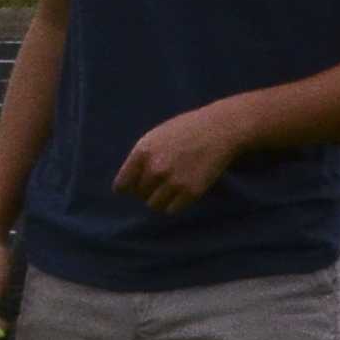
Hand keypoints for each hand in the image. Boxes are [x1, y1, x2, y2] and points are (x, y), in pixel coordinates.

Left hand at [115, 100, 245, 213]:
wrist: (218, 129)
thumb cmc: (184, 130)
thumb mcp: (153, 138)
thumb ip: (139, 159)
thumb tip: (128, 182)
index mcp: (142, 153)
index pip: (121, 186)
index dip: (128, 187)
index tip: (135, 186)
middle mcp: (155, 169)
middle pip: (139, 195)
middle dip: (146, 191)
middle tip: (159, 182)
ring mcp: (173, 181)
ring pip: (154, 205)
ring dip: (159, 199)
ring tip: (169, 188)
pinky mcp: (192, 192)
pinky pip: (172, 210)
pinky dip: (174, 204)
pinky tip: (181, 193)